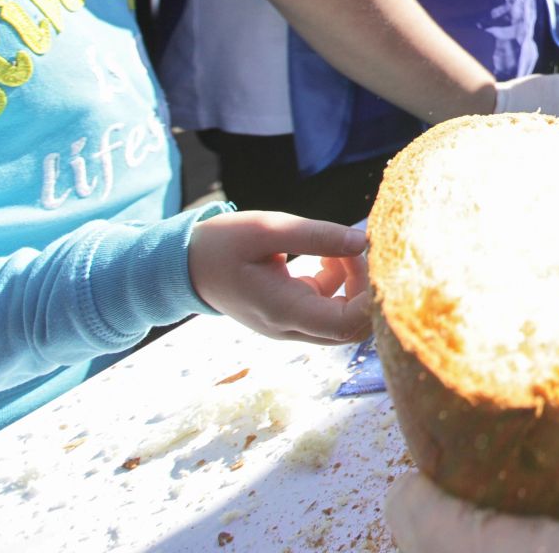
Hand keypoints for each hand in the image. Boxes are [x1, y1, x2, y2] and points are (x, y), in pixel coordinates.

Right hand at [187, 211, 371, 343]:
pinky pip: (330, 307)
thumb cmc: (223, 244)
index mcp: (285, 311)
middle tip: (357, 249)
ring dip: (353, 284)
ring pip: (345, 319)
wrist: (186, 265)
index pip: (348, 325)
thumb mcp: (267, 229)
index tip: (371, 258)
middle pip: (354, 328)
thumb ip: (316, 236)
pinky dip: (339, 282)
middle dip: (368, 289)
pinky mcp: (292, 314)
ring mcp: (292, 325)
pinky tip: (325, 255)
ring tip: (336, 247)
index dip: (372, 297)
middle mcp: (291, 327)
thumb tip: (363, 240)